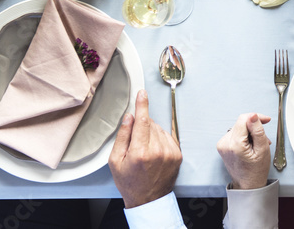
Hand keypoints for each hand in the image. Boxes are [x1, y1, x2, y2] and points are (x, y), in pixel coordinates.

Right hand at [108, 90, 181, 207]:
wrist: (149, 199)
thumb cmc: (129, 182)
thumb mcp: (115, 161)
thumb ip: (122, 136)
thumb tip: (129, 117)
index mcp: (140, 152)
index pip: (143, 121)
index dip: (142, 105)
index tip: (142, 93)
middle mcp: (158, 151)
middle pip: (150, 124)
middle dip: (142, 127)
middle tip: (135, 144)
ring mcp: (170, 152)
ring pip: (159, 129)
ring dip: (151, 134)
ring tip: (145, 151)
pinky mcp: (178, 154)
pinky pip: (168, 137)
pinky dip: (160, 140)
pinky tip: (154, 153)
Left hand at [217, 113, 271, 189]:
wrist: (247, 185)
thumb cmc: (256, 171)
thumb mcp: (263, 149)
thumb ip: (257, 130)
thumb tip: (253, 116)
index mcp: (235, 144)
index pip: (243, 119)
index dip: (256, 117)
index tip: (266, 120)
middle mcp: (225, 143)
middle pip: (241, 123)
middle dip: (254, 127)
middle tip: (264, 138)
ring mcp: (222, 145)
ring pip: (238, 128)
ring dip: (249, 133)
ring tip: (257, 144)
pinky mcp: (222, 146)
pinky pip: (235, 134)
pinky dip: (244, 137)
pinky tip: (250, 146)